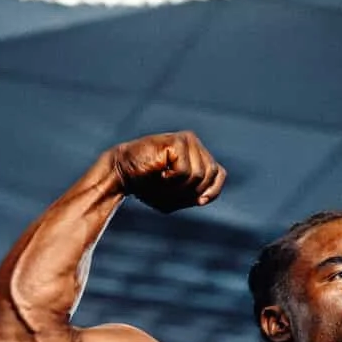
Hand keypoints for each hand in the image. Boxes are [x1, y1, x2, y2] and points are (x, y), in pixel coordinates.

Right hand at [109, 131, 226, 213]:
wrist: (122, 174)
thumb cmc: (148, 185)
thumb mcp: (176, 197)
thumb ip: (194, 195)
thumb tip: (204, 198)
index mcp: (197, 155)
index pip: (219, 174)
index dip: (212, 191)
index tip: (197, 201)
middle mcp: (194, 144)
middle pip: (209, 176)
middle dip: (191, 191)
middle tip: (169, 189)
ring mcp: (187, 140)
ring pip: (199, 175)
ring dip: (179, 187)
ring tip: (162, 181)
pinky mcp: (177, 141)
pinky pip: (185, 172)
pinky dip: (172, 180)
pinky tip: (159, 173)